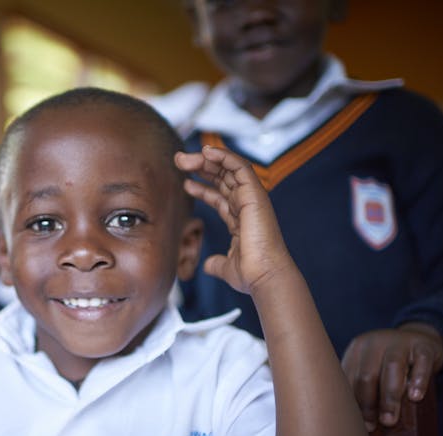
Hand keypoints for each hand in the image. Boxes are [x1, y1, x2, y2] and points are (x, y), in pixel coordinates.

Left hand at [175, 146, 293, 294]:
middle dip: (200, 168)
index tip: (185, 183)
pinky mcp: (255, 194)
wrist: (263, 275)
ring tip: (183, 158)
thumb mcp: (226, 267)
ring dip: (206, 159)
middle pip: (222, 178)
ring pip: (229, 169)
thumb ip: (217, 264)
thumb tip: (208, 266)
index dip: (202, 188)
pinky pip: (240, 167)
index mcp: (241, 220)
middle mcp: (246, 206)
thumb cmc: (250, 274)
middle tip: (178, 161)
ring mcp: (251, 198)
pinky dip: (224, 156)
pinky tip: (206, 152)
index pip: (220, 196)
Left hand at [341, 323, 442, 430]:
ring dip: (389, 397)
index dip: (352, 403)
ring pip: (392, 367)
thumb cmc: (390, 363)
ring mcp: (399, 341)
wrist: (419, 338)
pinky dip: (418, 381)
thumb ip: (366, 392)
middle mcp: (374, 343)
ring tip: (389, 420)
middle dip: (368, 404)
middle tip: (373, 426)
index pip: (349, 378)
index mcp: (357, 350)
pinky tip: (415, 397)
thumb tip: (367, 431)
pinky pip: (421, 362)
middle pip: (367, 375)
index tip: (357, 424)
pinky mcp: (422, 346)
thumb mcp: (374, 370)